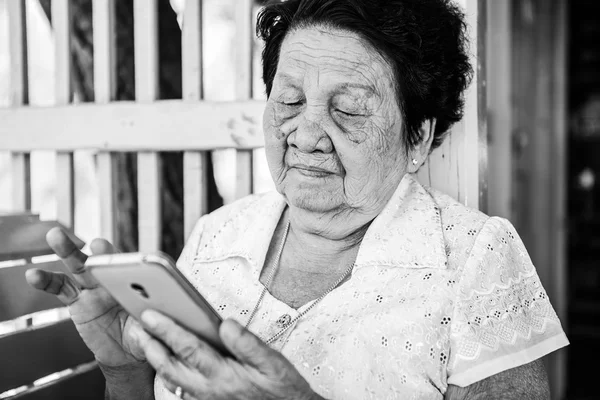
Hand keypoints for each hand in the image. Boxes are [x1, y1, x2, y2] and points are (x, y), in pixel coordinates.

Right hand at [25, 228, 151, 366]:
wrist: (127, 352)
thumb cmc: (145, 335)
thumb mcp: (152, 332)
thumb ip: (150, 329)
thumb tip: (153, 328)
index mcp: (137, 282)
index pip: (131, 266)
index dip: (125, 261)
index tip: (118, 255)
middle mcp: (114, 280)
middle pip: (105, 260)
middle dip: (100, 251)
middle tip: (96, 243)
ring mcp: (94, 289)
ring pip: (79, 266)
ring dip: (67, 249)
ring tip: (55, 235)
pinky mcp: (77, 301)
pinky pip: (60, 288)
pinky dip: (46, 280)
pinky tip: (33, 275)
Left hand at [139, 310, 319, 399]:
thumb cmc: (283, 392)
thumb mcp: (274, 364)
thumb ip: (249, 344)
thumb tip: (226, 325)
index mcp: (224, 375)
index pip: (188, 347)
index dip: (167, 329)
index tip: (151, 314)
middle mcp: (210, 390)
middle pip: (170, 366)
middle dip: (151, 345)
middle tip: (138, 327)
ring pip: (172, 381)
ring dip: (157, 361)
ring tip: (148, 342)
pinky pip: (181, 392)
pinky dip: (170, 376)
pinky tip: (170, 365)